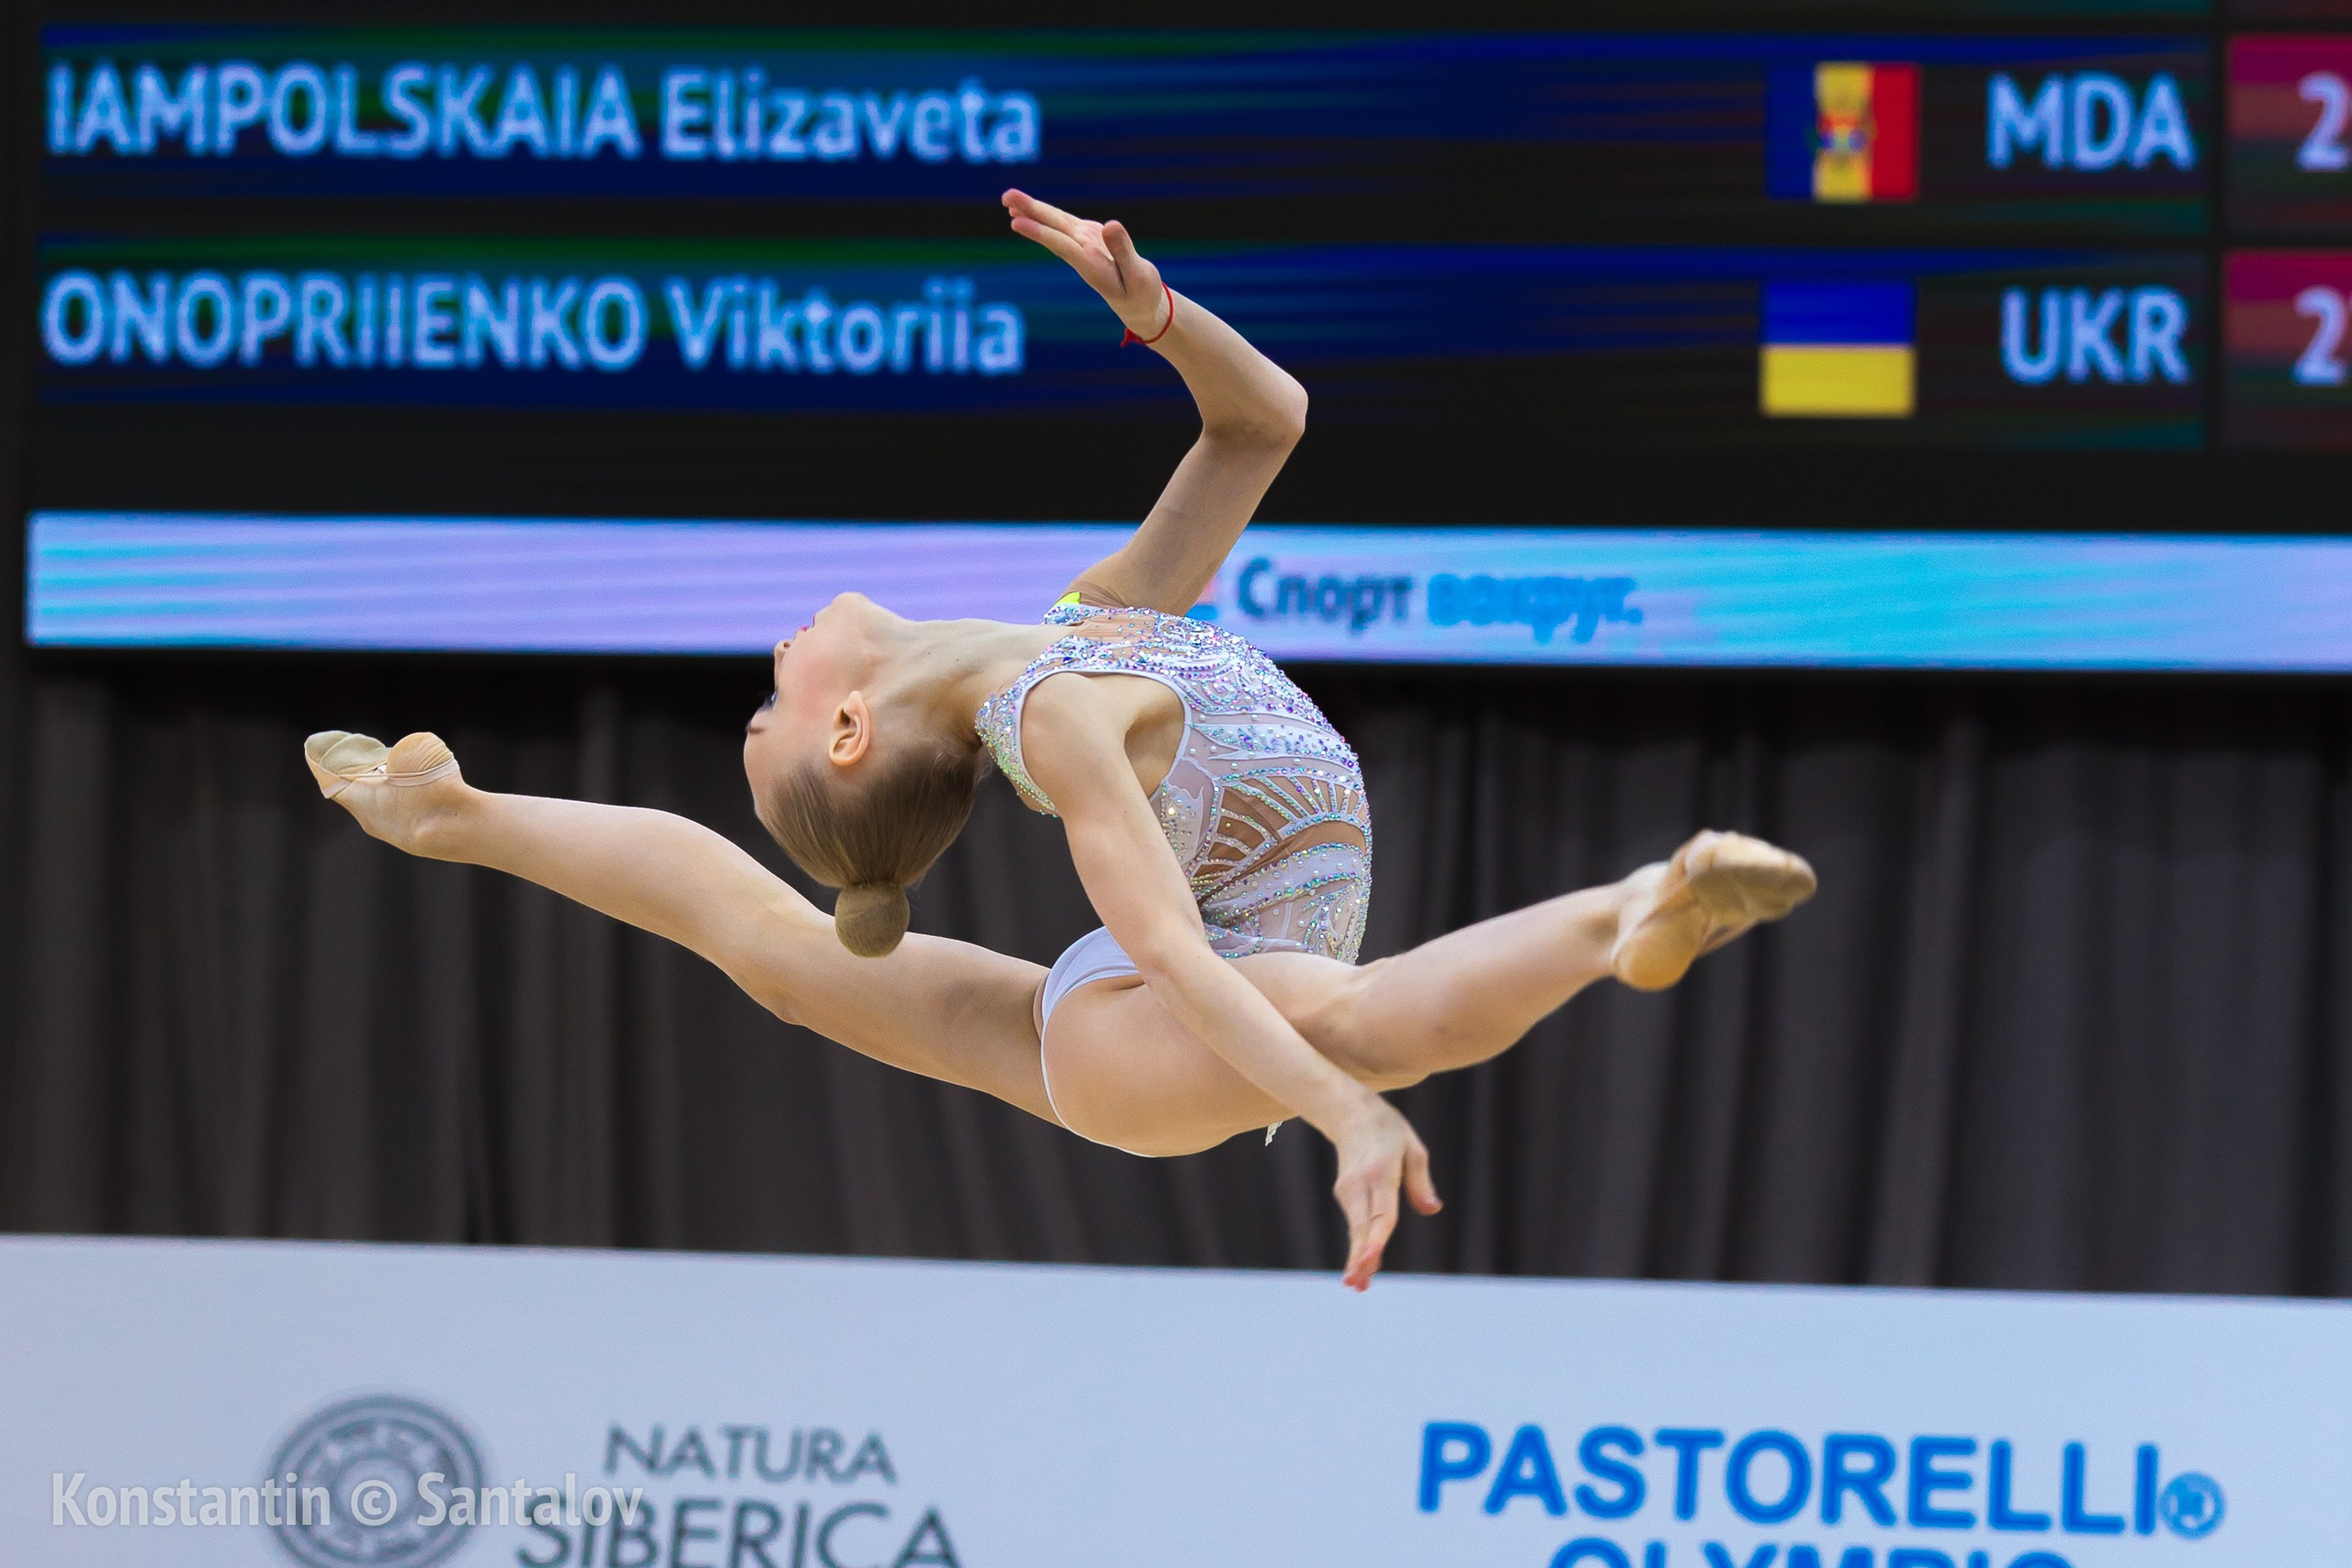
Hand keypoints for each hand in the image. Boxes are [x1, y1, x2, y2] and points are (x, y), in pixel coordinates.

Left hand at [1003, 188, 1171, 340]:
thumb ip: (1123, 252)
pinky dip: (1046, 214)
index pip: (1062, 245)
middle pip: (1053, 230)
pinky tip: (1026, 209)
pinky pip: (1063, 224)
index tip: (1016, 222)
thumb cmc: (1140, 293)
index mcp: (1091, 264)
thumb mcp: (1138, 275)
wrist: (1136, 305)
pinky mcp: (1088, 239)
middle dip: (1030, 213)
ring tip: (1008, 198)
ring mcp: (1083, 246)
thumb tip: (1111, 224)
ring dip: (1032, 211)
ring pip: (1055, 225)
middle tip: (1006, 196)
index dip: (1040, 232)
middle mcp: (1082, 254)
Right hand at [1328, 1097, 1441, 1291]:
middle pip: (1360, 1226)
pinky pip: (1355, 1222)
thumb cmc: (1388, 1131)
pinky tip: (1361, 1265)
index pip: (1380, 1212)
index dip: (1376, 1239)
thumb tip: (1433, 1209)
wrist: (1350, 1113)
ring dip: (1356, 1257)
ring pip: (1355, 1228)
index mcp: (1381, 1172)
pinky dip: (1357, 1244)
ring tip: (1358, 1286)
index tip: (1370, 1260)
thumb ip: (1420, 1181)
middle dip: (1359, 1257)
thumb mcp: (1413, 1148)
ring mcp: (1348, 1189)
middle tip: (1358, 1285)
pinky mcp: (1344, 1193)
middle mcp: (1360, 1184)